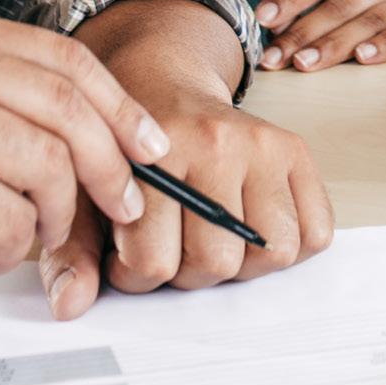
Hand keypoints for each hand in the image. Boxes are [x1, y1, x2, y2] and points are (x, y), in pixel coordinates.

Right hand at [0, 6, 164, 301]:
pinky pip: (12, 216)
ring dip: (53, 216)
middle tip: (120, 204)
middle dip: (109, 165)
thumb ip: (2, 98)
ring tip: (26, 234)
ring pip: (48, 167)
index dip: (120, 106)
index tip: (148, 146)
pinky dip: (13, 244)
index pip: (64, 59)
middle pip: (68, 109)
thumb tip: (112, 128)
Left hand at [32, 86, 334, 318]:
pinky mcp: (296, 151)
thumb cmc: (126, 145)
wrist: (161, 80)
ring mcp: (263, 145)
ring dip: (242, 263)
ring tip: (213, 236)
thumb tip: (70, 304)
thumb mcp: (87, 190)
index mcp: (156, 152)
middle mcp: (216, 143)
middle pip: (216, 262)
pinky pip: (315, 232)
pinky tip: (252, 226)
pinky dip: (289, 244)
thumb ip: (72, 251)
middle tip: (173, 244)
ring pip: (272, 253)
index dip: (136, 276)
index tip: (129, 256)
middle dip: (190, 272)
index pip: (153, 260)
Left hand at [256, 0, 385, 70]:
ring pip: (370, 18)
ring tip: (309, 63)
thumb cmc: (379, 36)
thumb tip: (271, 37)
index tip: (263, 19)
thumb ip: (311, 26)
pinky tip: (364, 58)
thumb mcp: (344, 26)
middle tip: (277, 59)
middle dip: (303, 32)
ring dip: (335, 43)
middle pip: (339, 2)